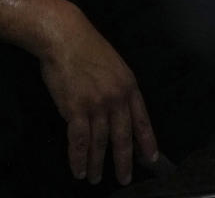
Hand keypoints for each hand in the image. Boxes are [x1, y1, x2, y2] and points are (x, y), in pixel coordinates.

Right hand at [38, 5, 159, 185]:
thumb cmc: (85, 46)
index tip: (151, 159)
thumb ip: (118, 87)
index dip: (147, 142)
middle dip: (124, 161)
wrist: (64, 35)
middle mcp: (116, 98)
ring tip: (95, 177)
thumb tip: (118, 109)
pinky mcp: (75, 109)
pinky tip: (78, 169)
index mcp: (129, 86)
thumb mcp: (113, 64)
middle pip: (123, 137)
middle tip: (124, 178)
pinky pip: (79, 141)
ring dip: (97, 164)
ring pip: (100, 143)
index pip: (142, 121)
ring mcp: (97, 105)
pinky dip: (79, 158)